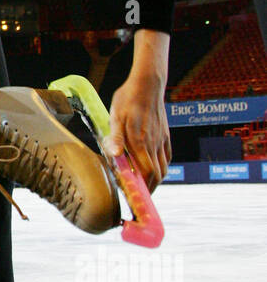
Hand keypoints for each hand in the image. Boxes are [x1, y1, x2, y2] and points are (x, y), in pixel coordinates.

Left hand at [105, 73, 170, 193]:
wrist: (148, 83)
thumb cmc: (128, 98)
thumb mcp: (115, 116)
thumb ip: (115, 137)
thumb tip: (114, 155)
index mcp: (140, 141)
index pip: (146, 174)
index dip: (142, 189)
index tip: (134, 198)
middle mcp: (154, 143)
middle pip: (157, 175)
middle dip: (148, 189)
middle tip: (137, 197)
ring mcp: (162, 139)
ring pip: (163, 168)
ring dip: (155, 180)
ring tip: (143, 186)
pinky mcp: (166, 135)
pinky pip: (167, 157)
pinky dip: (161, 167)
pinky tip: (153, 168)